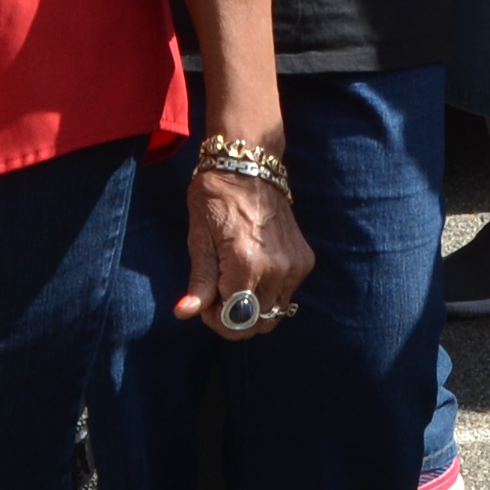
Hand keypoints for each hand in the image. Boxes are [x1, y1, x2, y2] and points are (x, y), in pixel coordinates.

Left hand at [177, 150, 316, 333]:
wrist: (249, 165)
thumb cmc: (216, 198)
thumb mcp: (199, 238)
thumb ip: (199, 281)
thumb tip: (185, 312)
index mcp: (246, 264)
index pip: (235, 322)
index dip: (216, 321)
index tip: (205, 302)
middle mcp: (277, 270)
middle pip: (257, 324)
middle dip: (234, 319)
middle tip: (217, 295)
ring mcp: (294, 266)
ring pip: (274, 314)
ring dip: (252, 310)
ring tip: (235, 283)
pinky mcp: (304, 261)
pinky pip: (286, 296)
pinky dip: (268, 295)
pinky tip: (253, 272)